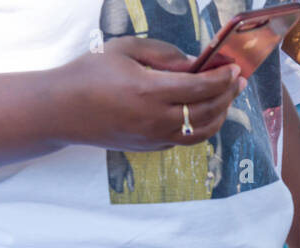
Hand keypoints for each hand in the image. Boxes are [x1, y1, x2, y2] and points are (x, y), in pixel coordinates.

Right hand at [56, 37, 244, 151]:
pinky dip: (204, 127)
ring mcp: (155, 137)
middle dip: (227, 95)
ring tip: (226, 98)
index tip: (234, 69)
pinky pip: (187, 139)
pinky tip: (207, 112)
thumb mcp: (124, 49)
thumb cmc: (90, 73)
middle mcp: (156, 119)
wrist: (62, 109)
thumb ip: (163, 54)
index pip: (200, 87)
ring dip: (221, 115)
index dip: (222, 78)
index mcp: (149, 91)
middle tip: (237, 81)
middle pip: (208, 111)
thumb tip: (194, 63)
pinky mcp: (152, 147)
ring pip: (202, 131)